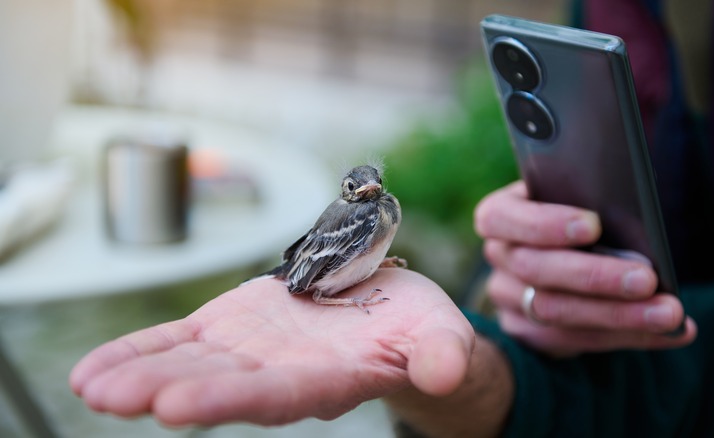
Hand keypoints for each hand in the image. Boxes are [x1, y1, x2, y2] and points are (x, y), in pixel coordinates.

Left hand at [70, 268, 473, 426]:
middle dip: (168, 390)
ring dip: (140, 373)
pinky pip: (181, 339)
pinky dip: (141, 350)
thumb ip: (443, 353)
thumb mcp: (441, 334)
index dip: (230, 399)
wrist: (389, 312)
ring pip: (191, 363)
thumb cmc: (418, 328)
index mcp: (329, 378)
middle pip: (221, 384)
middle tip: (113, 398)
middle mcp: (280, 372)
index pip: (276, 395)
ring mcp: (250, 349)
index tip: (178, 406)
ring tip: (92, 389)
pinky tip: (96, 370)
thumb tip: (447, 369)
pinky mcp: (232, 326)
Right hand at [474, 181, 696, 356]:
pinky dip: (628, 336)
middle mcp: (498, 256)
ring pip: (553, 312)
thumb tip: (634, 225)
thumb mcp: (584, 198)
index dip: (543, 223)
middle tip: (647, 279)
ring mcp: (507, 298)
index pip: (501, 217)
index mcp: (501, 214)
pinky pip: (573, 340)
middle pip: (533, 269)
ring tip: (668, 313)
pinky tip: (670, 331)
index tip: (593, 226)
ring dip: (618, 314)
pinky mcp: (528, 331)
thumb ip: (595, 203)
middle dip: (594, 276)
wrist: (580, 247)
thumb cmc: (586, 210)